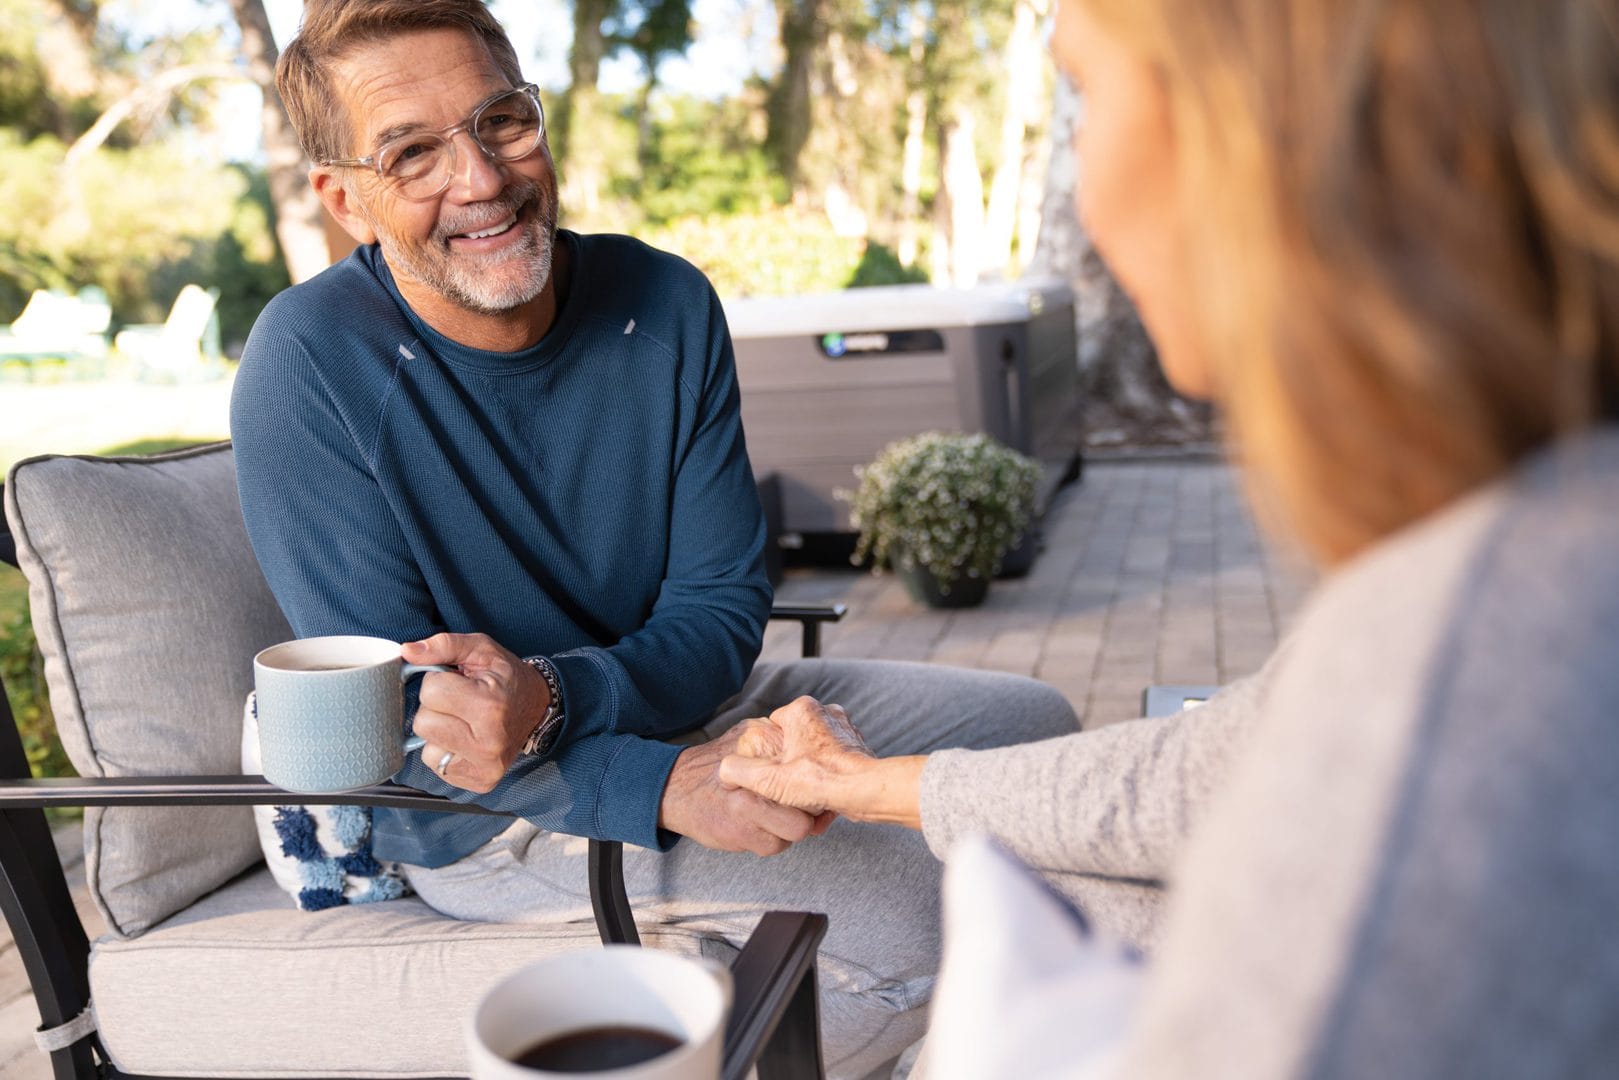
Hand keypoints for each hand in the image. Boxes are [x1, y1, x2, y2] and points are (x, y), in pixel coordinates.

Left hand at [402, 633, 549, 793]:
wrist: (538, 706)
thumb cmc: (507, 677)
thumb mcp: (482, 649)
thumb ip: (444, 645)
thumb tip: (408, 652)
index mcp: (489, 706)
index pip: (429, 692)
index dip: (439, 682)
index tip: (460, 682)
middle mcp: (488, 742)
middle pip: (423, 723)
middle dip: (435, 709)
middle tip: (460, 703)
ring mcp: (485, 766)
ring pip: (426, 749)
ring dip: (438, 733)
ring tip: (463, 723)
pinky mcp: (480, 782)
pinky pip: (437, 766)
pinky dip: (445, 751)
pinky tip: (465, 740)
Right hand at [658, 724, 830, 855]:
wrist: (677, 788)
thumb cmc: (717, 762)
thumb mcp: (747, 735)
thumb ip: (778, 737)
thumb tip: (816, 738)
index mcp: (763, 745)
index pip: (810, 766)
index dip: (818, 780)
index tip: (817, 786)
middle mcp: (757, 775)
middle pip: (810, 801)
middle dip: (810, 809)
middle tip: (801, 806)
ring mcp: (749, 807)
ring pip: (797, 829)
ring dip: (790, 826)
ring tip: (775, 814)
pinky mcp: (741, 833)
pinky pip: (775, 846)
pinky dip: (771, 839)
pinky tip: (759, 825)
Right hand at [717, 697, 874, 814]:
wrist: (867, 791)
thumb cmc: (819, 781)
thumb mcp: (768, 779)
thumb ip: (739, 771)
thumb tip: (724, 771)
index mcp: (802, 710)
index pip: (774, 727)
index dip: (769, 754)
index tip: (772, 773)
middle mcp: (827, 712)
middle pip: (796, 741)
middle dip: (791, 765)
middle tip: (790, 789)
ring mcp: (845, 728)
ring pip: (815, 752)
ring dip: (810, 774)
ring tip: (808, 797)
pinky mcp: (858, 746)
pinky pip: (834, 762)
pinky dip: (828, 778)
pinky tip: (826, 798)